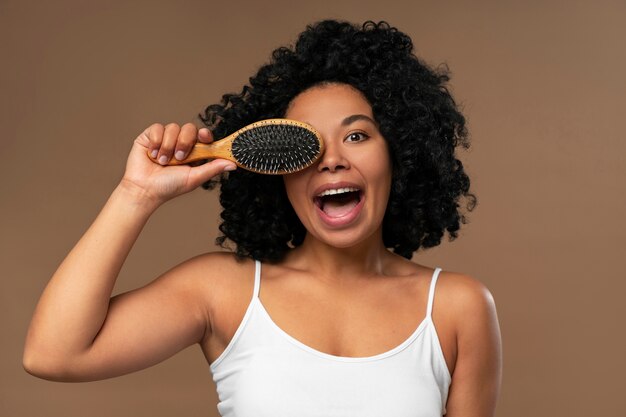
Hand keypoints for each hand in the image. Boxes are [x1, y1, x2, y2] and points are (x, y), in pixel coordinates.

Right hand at [121, 123, 235, 205]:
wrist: (144, 190)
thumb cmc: (169, 187)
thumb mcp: (195, 178)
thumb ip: (213, 168)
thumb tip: (233, 164)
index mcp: (193, 152)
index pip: (203, 136)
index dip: (205, 134)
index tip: (204, 137)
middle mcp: (180, 143)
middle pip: (189, 128)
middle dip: (185, 142)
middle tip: (179, 158)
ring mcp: (165, 138)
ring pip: (173, 127)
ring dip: (169, 146)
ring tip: (163, 162)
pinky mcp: (149, 136)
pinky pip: (157, 127)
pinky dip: (156, 141)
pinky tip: (153, 155)